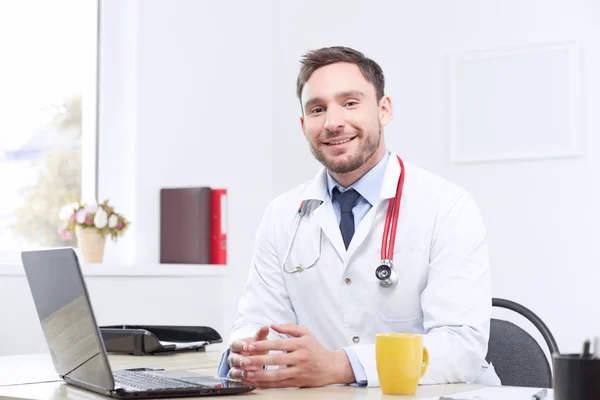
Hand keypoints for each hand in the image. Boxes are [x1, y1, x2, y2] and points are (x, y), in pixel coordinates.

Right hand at [227, 326, 269, 379]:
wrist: (254, 357)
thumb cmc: (255, 347)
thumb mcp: (258, 339)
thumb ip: (260, 334)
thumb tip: (265, 327)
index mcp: (236, 345)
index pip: (235, 344)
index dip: (240, 346)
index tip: (246, 346)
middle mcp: (233, 357)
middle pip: (233, 359)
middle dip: (239, 361)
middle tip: (246, 362)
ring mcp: (234, 368)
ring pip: (233, 371)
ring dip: (240, 373)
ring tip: (248, 374)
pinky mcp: (238, 378)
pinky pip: (237, 381)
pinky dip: (243, 381)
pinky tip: (250, 382)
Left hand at [238, 323, 354, 387]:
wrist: (330, 367)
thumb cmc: (316, 348)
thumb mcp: (306, 333)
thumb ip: (288, 328)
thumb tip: (272, 324)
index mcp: (300, 344)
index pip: (278, 344)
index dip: (263, 345)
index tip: (249, 346)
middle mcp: (299, 358)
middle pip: (275, 360)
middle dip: (258, 360)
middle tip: (244, 361)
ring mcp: (298, 372)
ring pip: (276, 375)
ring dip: (260, 375)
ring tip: (247, 373)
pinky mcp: (297, 382)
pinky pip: (280, 384)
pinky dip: (267, 384)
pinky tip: (257, 382)